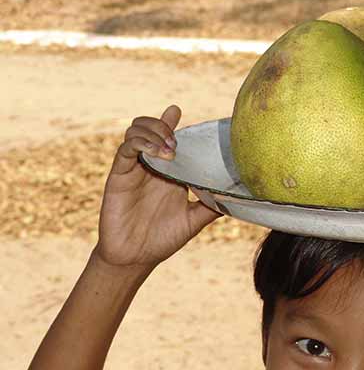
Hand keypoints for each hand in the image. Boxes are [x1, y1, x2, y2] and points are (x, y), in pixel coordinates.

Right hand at [94, 105, 220, 267]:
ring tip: (170, 148)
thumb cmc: (162, 240)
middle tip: (177, 140)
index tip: (178, 111)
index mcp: (168, 173)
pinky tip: (158, 153)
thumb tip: (238, 197)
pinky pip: (126, 148)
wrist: (135, 258)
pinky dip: (141, 143)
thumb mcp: (193, 221)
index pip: (169, 139)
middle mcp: (151, 166)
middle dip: (164, 126)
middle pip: (151, 127)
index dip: (171, 121)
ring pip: (136, 131)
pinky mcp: (119, 175)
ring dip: (154, 132)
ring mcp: (134, 168)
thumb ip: (212, 206)